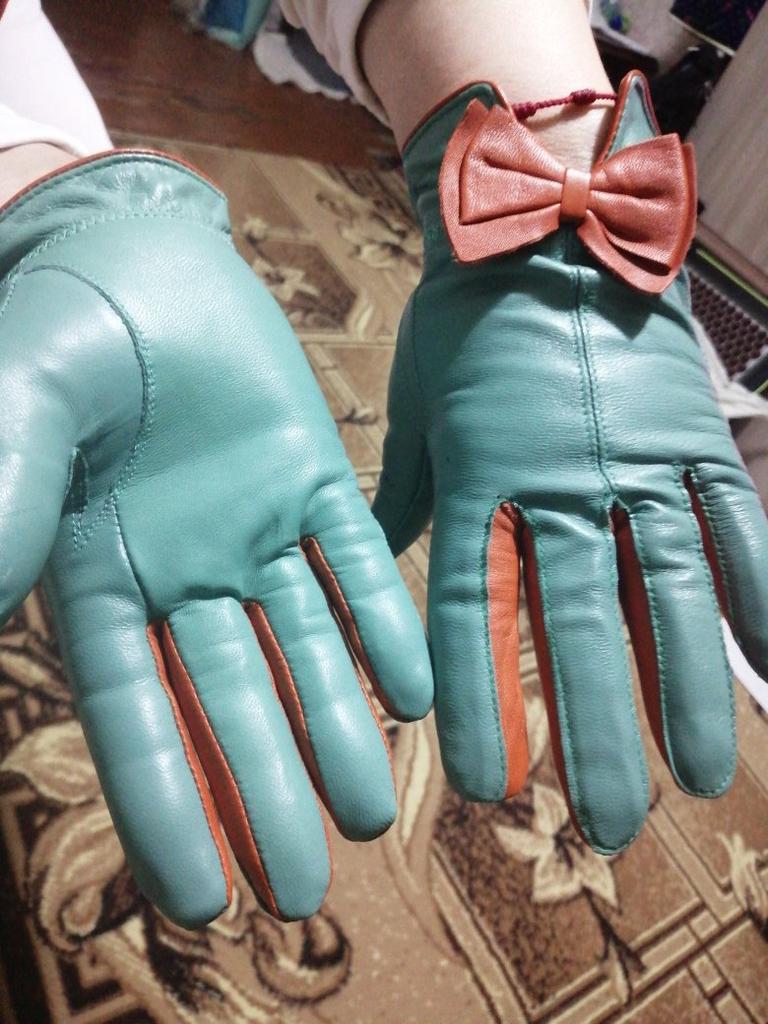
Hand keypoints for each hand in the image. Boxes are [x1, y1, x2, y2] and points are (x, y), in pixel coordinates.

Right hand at [0, 151, 431, 926]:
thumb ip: (12, 494)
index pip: (134, 716)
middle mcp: (184, 571)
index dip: (166, 806)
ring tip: (372, 813)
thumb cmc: (62, 324)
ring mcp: (252, 528)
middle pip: (231, 703)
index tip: (200, 897)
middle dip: (267, 793)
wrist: (135, 248)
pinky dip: (380, 621)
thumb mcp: (26, 406)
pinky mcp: (310, 476)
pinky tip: (410, 687)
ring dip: (336, 727)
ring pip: (302, 648)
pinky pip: (352, 560)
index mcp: (103, 575)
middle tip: (305, 888)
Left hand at [373, 72, 767, 853]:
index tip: (487, 789)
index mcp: (477, 478)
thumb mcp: (413, 406)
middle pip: (581, 628)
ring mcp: (637, 460)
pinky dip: (756, 595)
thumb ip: (401, 496)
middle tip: (605, 827)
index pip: (473, 616)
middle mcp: (560, 482)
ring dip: (685, 694)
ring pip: (670, 594)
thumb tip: (364, 564)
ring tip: (698, 780)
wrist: (543, 221)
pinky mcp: (695, 434)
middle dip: (595, 735)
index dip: (482, 706)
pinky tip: (767, 669)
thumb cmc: (464, 321)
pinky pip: (737, 525)